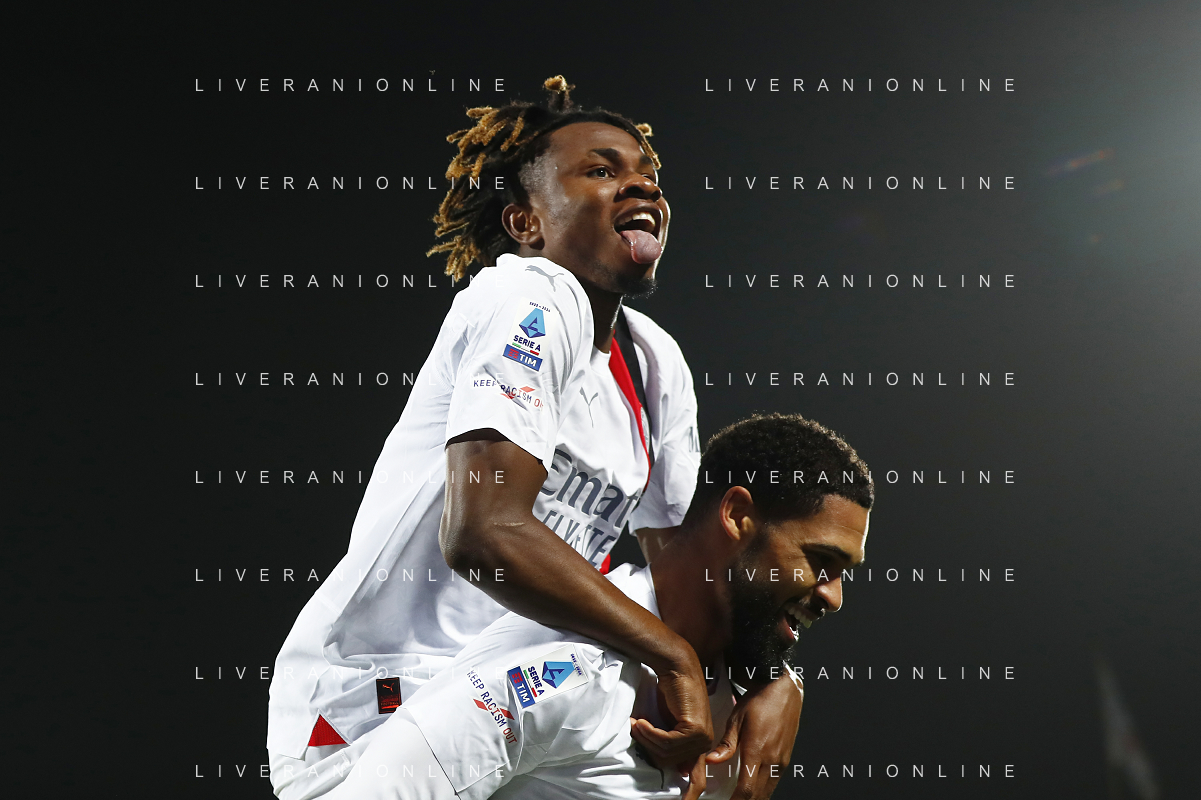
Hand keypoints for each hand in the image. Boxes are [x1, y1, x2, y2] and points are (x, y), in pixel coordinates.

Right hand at [630, 654, 714, 776]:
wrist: (678, 669)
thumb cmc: (671, 693)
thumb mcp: (669, 724)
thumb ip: (669, 744)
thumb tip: (666, 765)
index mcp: (699, 745)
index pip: (698, 780)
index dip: (690, 794)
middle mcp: (703, 743)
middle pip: (668, 762)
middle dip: (648, 747)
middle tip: (635, 729)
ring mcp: (701, 737)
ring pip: (665, 752)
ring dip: (646, 737)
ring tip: (636, 723)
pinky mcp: (694, 728)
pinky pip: (665, 741)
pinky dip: (649, 732)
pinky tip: (641, 721)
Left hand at [706, 671, 802, 799]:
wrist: (782, 689)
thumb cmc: (759, 700)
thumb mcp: (737, 719)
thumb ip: (726, 744)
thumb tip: (712, 761)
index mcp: (757, 751)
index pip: (747, 790)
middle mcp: (772, 760)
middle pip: (759, 796)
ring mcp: (781, 760)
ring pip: (768, 791)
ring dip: (755, 798)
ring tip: (740, 798)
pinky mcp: (786, 757)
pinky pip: (775, 782)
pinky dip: (764, 790)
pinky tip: (754, 789)